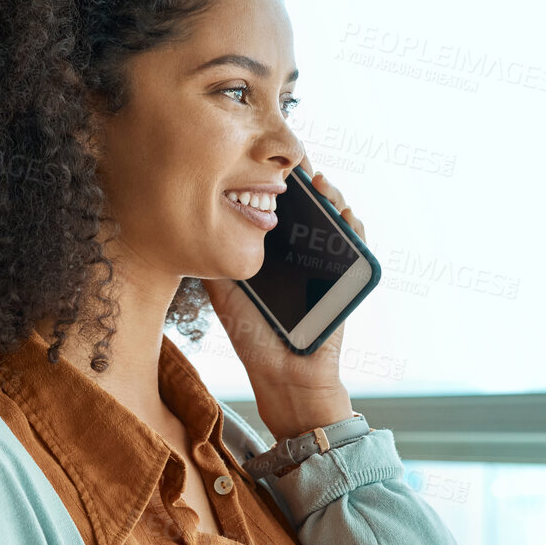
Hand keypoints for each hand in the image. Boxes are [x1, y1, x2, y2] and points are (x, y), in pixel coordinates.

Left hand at [202, 155, 366, 441]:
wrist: (284, 375)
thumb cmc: (253, 337)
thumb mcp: (224, 293)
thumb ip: (213, 262)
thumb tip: (189, 226)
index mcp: (272, 254)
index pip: (278, 210)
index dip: (276, 186)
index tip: (266, 169)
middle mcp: (300, 254)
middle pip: (308, 208)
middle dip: (306, 184)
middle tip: (297, 171)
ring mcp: (325, 263)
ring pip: (335, 219)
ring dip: (332, 196)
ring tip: (320, 185)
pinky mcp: (347, 276)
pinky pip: (356, 243)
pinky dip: (354, 223)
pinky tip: (342, 213)